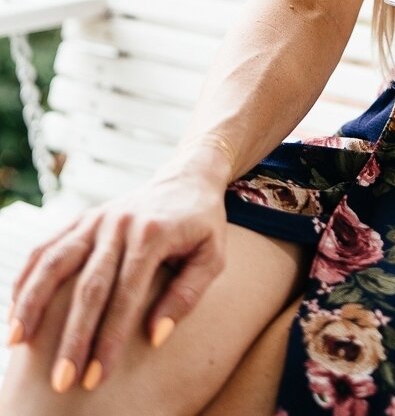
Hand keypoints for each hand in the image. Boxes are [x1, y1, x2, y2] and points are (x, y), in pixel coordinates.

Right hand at [7, 151, 230, 392]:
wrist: (188, 177)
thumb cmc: (203, 225)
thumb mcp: (213, 256)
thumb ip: (187, 294)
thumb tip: (155, 337)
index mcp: (154, 233)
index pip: (127, 294)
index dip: (110, 337)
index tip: (97, 377)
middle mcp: (120, 223)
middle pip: (89, 286)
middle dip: (73, 336)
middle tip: (61, 380)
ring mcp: (97, 218)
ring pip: (56, 262)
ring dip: (33, 304)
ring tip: (16, 344)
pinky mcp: (82, 218)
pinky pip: (47, 247)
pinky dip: (27, 277)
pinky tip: (16, 310)